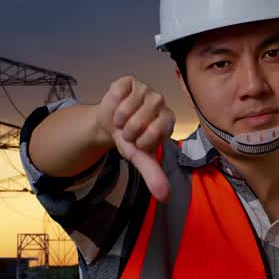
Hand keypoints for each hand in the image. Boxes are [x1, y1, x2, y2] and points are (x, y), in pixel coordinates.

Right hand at [96, 76, 176, 201]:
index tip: (139, 142)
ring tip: (122, 120)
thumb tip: (164, 197)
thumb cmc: (130, 139)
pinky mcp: (130, 81)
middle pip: (139, 122)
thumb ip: (153, 175)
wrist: (110, 124)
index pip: (156, 133)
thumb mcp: (140, 158)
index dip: (141, 141)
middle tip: (128, 131)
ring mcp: (146, 89)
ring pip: (127, 109)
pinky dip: (113, 105)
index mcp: (168, 120)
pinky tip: (117, 106)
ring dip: (119, 120)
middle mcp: (160, 102)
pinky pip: (118, 94)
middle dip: (128, 132)